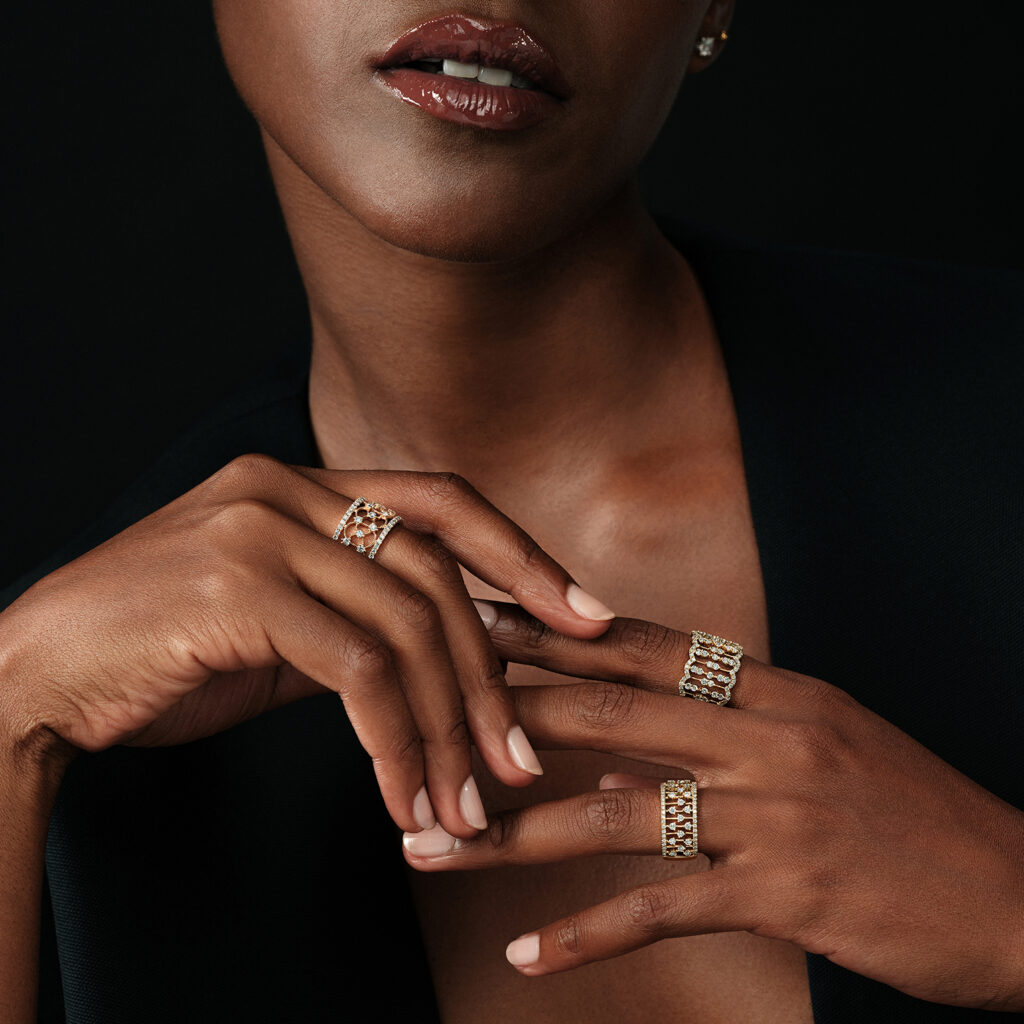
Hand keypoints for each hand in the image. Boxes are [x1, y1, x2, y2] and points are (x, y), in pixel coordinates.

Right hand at [0, 456, 615, 839]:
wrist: (37, 675)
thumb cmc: (161, 653)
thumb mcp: (276, 626)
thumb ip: (358, 621)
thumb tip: (455, 658)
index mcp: (301, 481)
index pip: (439, 500)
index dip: (519, 553)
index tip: (582, 615)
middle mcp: (285, 486)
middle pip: (434, 574)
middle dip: (490, 674)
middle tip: (520, 757)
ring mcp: (259, 527)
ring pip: (405, 624)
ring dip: (448, 726)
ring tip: (466, 803)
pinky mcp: (237, 586)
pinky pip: (357, 668)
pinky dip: (396, 741)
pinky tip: (405, 796)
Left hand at [403, 606, 1023, 1009]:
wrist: (1020, 894)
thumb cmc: (912, 815)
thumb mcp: (821, 744)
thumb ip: (721, 731)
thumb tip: (619, 744)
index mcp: (774, 688)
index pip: (641, 643)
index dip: (551, 631)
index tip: (478, 619)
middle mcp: (765, 734)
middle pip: (606, 708)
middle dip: (504, 710)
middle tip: (417, 711)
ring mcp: (771, 813)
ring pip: (612, 810)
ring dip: (511, 833)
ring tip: (430, 846)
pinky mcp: (784, 895)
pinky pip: (660, 910)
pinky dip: (587, 933)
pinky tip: (526, 953)